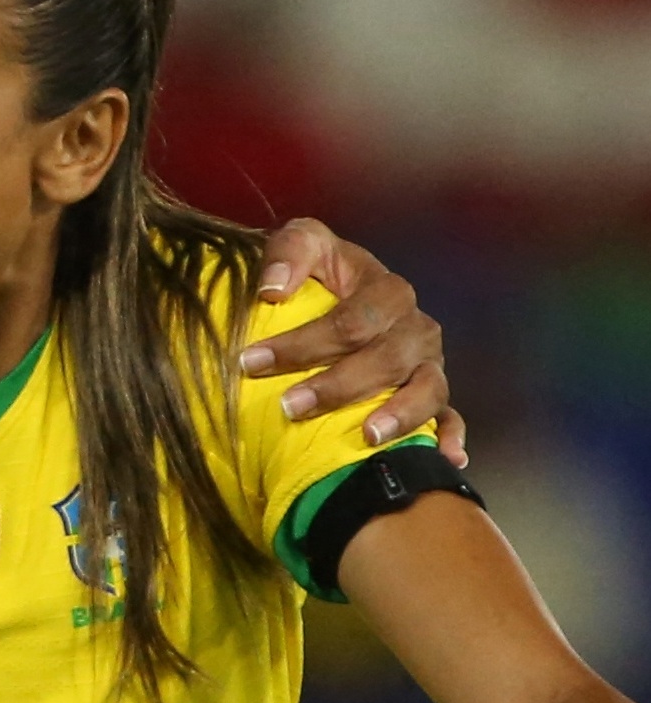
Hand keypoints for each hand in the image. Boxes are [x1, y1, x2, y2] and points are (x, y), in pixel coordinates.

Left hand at [238, 216, 464, 464]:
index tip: (253, 363)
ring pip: (426, 389)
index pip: (352, 320)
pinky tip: (445, 458)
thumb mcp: (304, 244)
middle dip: (337, 385)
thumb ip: (290, 253)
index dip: (303, 343)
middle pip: (386, 359)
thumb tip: (273, 291)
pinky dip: (449, 435)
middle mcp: (414, 328)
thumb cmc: (320, 272)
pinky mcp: (433, 392)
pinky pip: (449, 416)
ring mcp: (428, 363)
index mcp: (387, 291)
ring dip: (399, 414)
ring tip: (367, 436)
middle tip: (290, 406)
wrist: (338, 290)